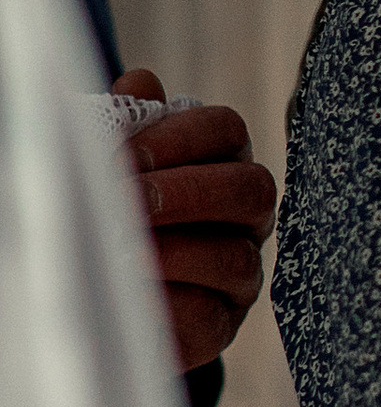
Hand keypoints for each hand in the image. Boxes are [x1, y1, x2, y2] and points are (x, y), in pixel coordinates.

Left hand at [112, 71, 275, 370]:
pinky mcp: (220, 325)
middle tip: (131, 200)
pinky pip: (210, 317)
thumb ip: (129, 122)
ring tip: (122, 252)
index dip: (180, 136)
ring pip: (237, 258)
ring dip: (176, 252)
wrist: (102, 291)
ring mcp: (241, 272)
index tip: (124, 153)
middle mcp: (246, 216)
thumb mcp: (117, 163)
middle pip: (251, 189)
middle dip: (189, 192)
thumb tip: (141, 82)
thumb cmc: (113, 211)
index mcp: (222, 161)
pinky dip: (169, 306)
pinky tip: (132, 294)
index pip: (226, 129)